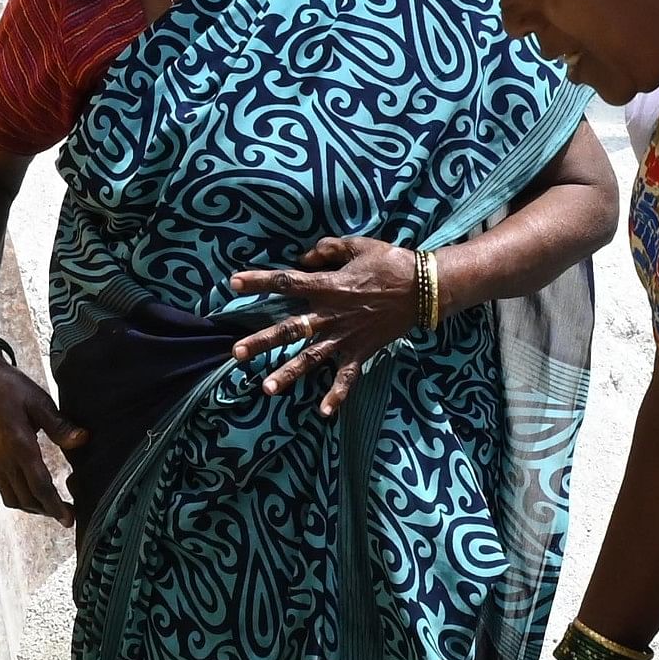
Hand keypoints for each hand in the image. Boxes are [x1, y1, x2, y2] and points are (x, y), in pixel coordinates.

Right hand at [0, 354, 86, 523]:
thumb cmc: (9, 387)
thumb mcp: (39, 402)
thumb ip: (60, 426)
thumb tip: (83, 440)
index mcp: (19, 447)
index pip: (40, 487)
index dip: (55, 507)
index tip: (69, 520)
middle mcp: (3, 459)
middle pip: (26, 499)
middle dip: (46, 511)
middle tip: (65, 514)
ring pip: (11, 498)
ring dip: (30, 506)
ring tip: (48, 505)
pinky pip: (0, 487)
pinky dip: (15, 496)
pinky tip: (26, 490)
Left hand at [228, 236, 420, 416]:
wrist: (424, 287)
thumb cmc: (390, 262)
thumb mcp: (357, 245)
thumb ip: (327, 249)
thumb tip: (303, 258)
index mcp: (328, 286)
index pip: (287, 283)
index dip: (259, 281)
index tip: (233, 283)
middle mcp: (331, 315)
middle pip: (289, 330)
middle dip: (262, 341)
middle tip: (236, 353)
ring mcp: (345, 337)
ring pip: (311, 358)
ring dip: (288, 373)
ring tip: (266, 389)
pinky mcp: (361, 351)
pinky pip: (347, 377)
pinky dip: (337, 395)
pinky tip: (323, 413)